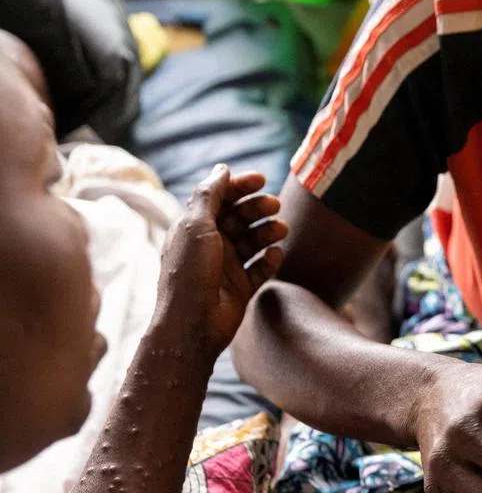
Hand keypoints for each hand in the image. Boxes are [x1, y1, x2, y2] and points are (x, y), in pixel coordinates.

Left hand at [157, 164, 286, 353]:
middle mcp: (211, 245)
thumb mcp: (195, 226)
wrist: (193, 324)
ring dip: (267, 232)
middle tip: (275, 206)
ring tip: (282, 230)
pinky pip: (261, 269)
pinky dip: (270, 260)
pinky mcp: (241, 288)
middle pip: (239, 217)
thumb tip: (222, 168)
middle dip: (257, 208)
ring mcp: (227, 267)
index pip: (219, 199)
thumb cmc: (189, 273)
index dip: (239, 186)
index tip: (261, 180)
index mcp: (194, 228)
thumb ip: (209, 195)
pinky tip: (275, 255)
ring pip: (253, 241)